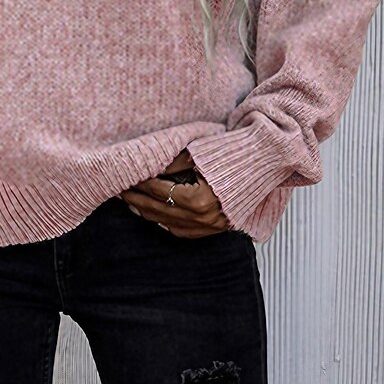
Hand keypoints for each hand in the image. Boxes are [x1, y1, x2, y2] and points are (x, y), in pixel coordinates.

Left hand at [119, 149, 233, 237]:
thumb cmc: (232, 152)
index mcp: (197, 199)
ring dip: (148, 212)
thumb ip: (171, 162)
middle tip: (119, 189)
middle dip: (137, 198)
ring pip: (168, 223)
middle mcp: (203, 218)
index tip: (125, 175)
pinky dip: (166, 223)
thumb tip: (147, 165)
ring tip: (131, 202)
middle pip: (159, 210)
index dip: (139, 182)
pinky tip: (155, 215)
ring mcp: (210, 226)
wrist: (264, 160)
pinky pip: (184, 231)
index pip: (158, 191)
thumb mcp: (198, 152)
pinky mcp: (216, 228)